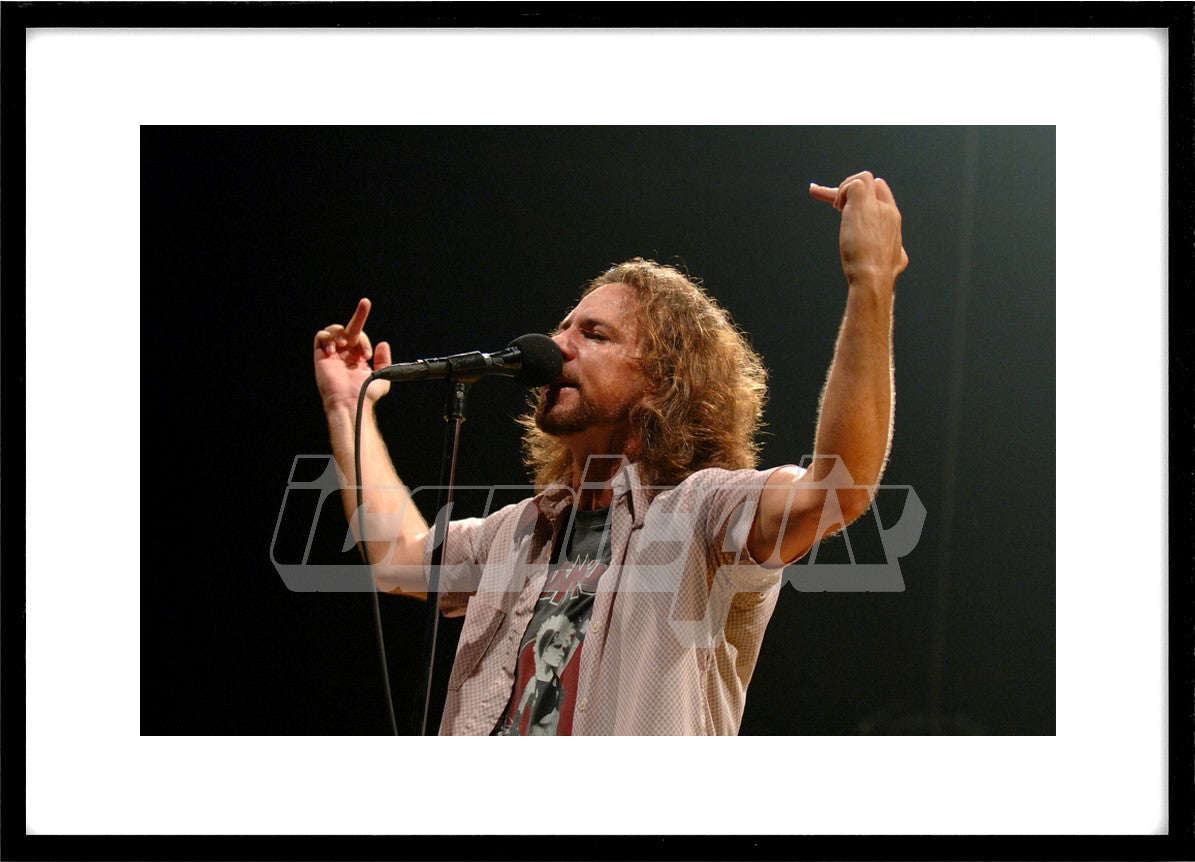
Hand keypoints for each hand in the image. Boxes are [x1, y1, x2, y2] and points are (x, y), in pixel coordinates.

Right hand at [313, 298, 392, 412]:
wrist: (350, 402)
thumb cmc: (365, 394)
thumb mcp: (382, 376)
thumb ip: (383, 360)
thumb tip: (383, 344)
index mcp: (358, 356)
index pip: (361, 335)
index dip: (363, 323)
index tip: (367, 322)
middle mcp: (345, 353)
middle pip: (350, 328)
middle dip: (359, 315)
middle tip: (365, 304)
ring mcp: (333, 354)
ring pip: (334, 330)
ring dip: (342, 333)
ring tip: (346, 345)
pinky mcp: (320, 356)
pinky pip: (320, 337)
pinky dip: (328, 338)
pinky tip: (334, 351)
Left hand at [810, 171, 907, 286]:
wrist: (874, 276)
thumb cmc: (882, 275)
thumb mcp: (897, 260)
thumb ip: (896, 253)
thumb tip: (899, 261)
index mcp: (893, 219)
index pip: (882, 194)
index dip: (866, 197)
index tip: (848, 206)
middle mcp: (887, 209)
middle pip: (875, 183)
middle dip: (853, 189)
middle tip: (837, 206)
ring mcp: (876, 205)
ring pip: (863, 178)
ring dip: (845, 189)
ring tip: (836, 208)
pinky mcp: (862, 204)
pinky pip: (852, 184)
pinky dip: (840, 192)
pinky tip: (837, 208)